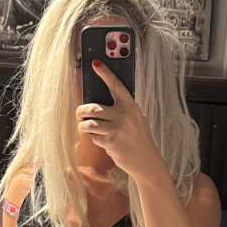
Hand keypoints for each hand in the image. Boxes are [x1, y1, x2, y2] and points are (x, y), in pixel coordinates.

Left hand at [75, 60, 163, 181]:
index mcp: (131, 106)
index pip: (116, 85)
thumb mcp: (137, 120)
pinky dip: (95, 140)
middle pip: (93, 107)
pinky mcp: (111, 142)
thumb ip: (123, 111)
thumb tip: (102, 105)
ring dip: (83, 126)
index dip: (105, 74)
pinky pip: (94, 138)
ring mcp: (117, 128)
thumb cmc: (140, 140)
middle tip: (79, 115)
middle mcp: (124, 115)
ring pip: (89, 123)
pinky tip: (103, 142)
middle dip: (81, 111)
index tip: (95, 64)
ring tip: (84, 128)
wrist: (146, 161)